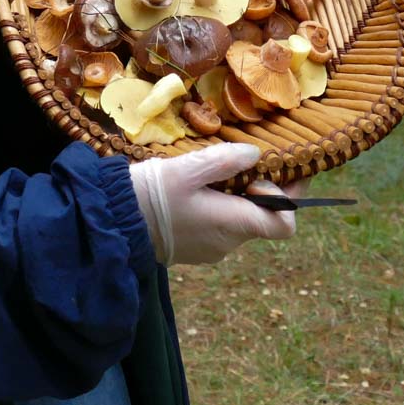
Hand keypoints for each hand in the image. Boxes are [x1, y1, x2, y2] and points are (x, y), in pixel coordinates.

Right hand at [127, 144, 295, 265]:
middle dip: (259, 190)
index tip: (276, 172)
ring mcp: (211, 249)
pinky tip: (196, 188)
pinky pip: (218, 227)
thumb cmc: (151, 194)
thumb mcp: (187, 169)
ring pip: (238, 221)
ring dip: (235, 197)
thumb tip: (255, 154)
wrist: (113, 223)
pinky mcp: (194, 250)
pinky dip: (217, 207)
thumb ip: (224, 160)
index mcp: (233, 223)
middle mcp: (228, 243)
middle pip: (261, 218)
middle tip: (245, 159)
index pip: (285, 224)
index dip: (290, 198)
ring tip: (215, 170)